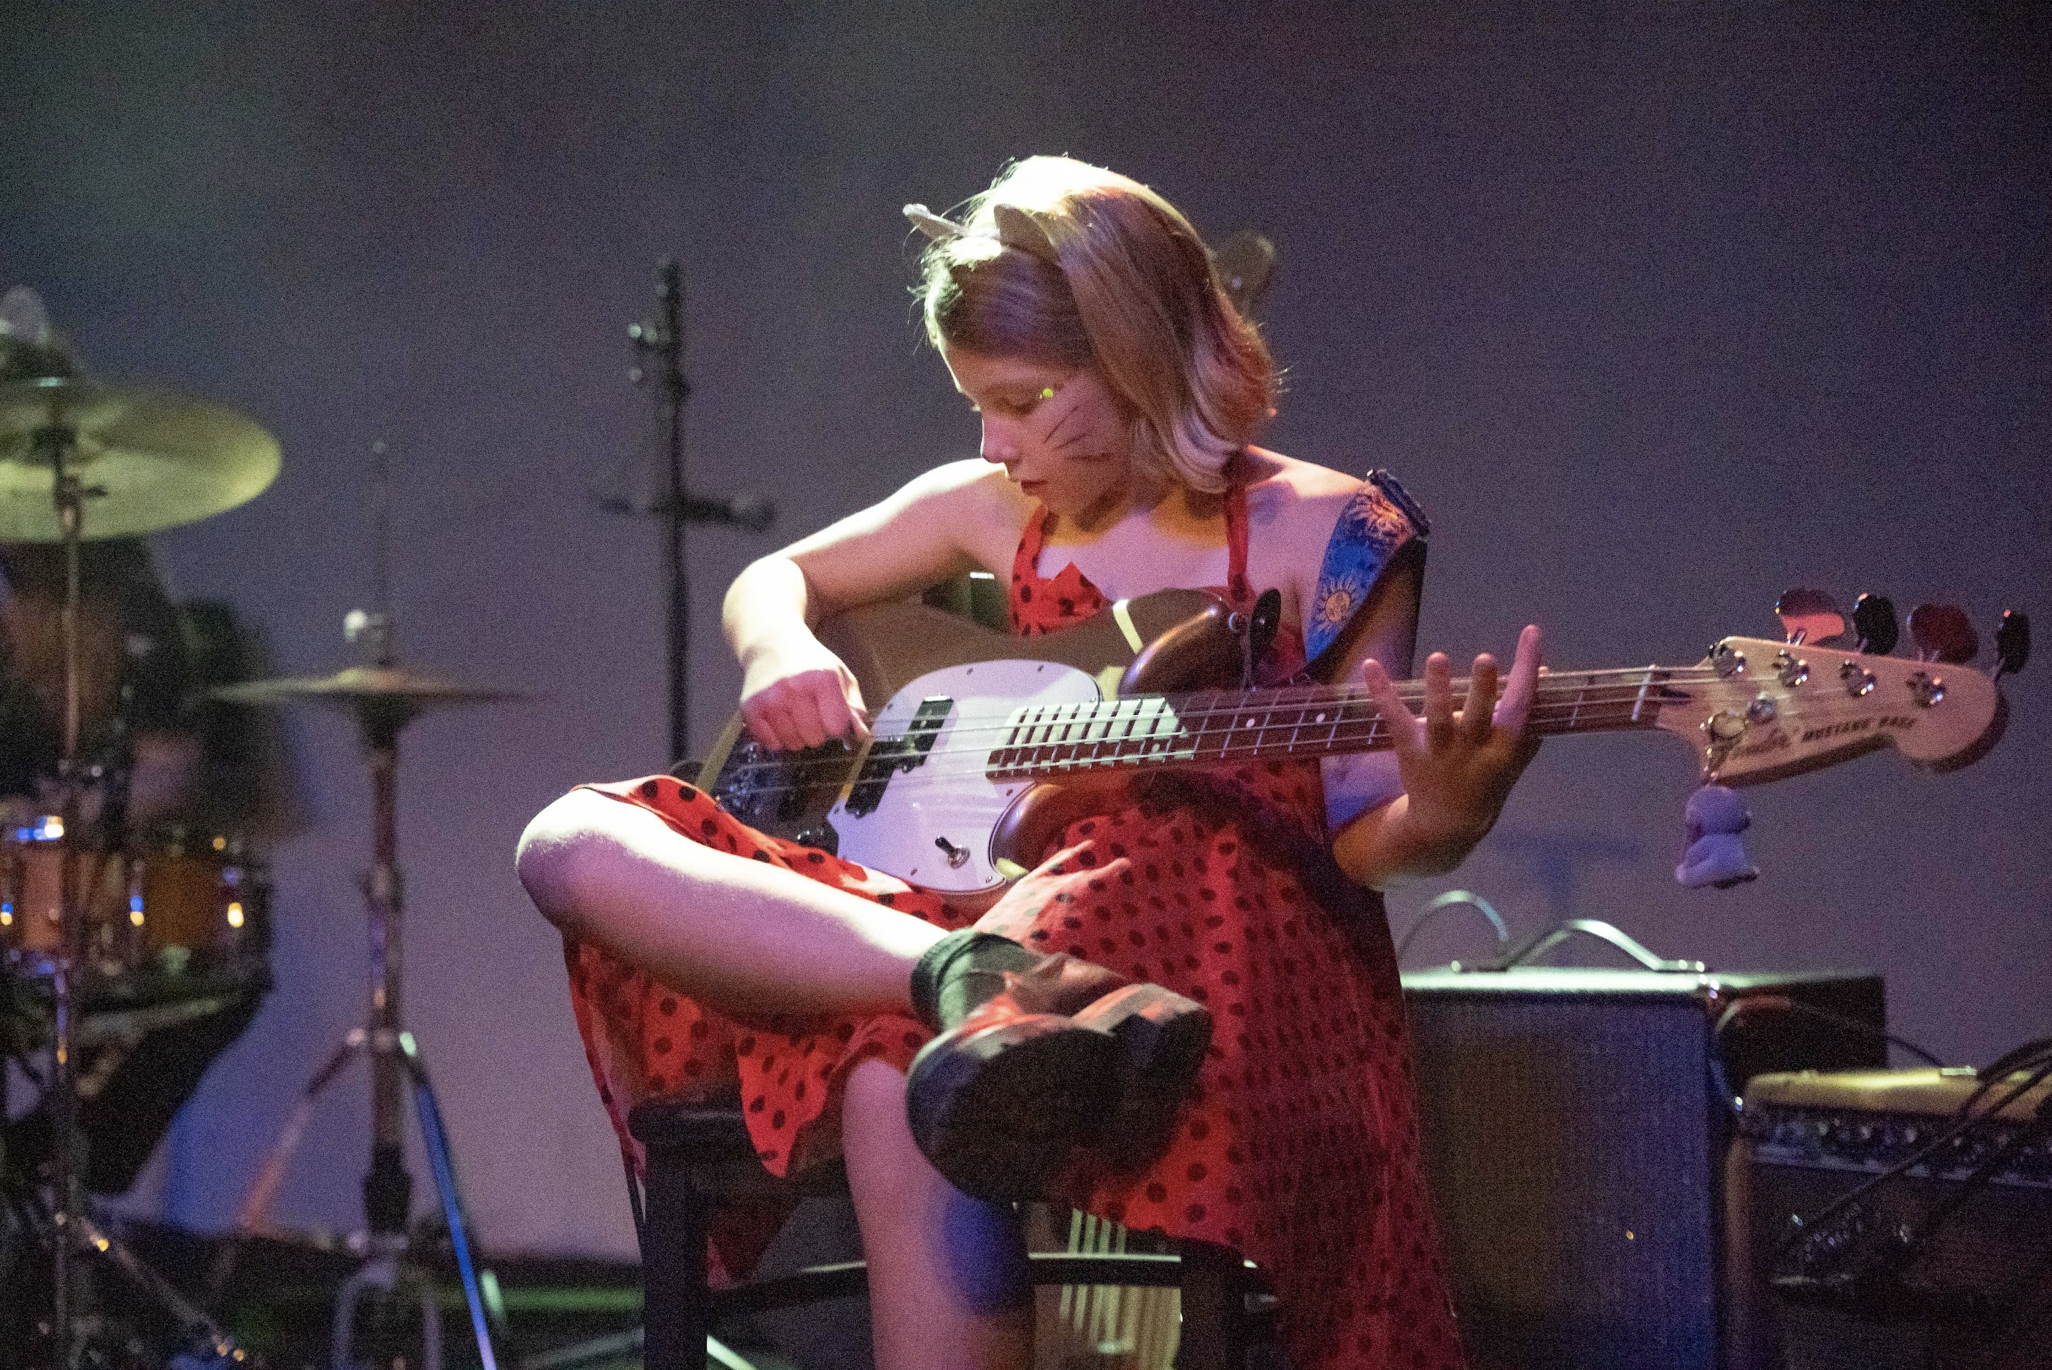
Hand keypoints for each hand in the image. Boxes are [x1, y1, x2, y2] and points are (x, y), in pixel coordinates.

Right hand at [737, 630, 869, 750]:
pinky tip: (779, 719)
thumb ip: (854, 705)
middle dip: (817, 731)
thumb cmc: (809, 662)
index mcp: (822, 677)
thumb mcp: (840, 675)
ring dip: (797, 735)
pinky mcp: (750, 707)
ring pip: (793, 744)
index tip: (832, 714)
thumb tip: (860, 734)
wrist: (771, 643)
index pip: (837, 726)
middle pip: (815, 738)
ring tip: (794, 713)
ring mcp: (770, 698)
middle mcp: (794, 687)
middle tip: (811, 711)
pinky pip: (771, 743)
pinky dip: (777, 738)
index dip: (837, 725)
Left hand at [1358, 624, 1542, 865]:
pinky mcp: (1409, 749)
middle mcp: (1472, 749)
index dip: (1526, 671)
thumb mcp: (1516, 756)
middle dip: (1483, 690)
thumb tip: (1542, 671)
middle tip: (1485, 659)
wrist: (1448, 824)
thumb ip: (1530, 717)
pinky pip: (1395, 719)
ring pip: (1438, 720)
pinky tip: (1370, 664)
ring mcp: (1439, 751)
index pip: (1521, 705)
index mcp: (1504, 748)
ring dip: (1438, 690)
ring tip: (1437, 658)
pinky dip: (1381, 693)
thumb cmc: (1487, 780)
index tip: (1530, 633)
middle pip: (1479, 718)